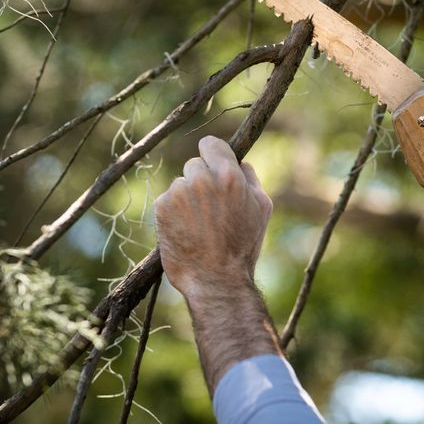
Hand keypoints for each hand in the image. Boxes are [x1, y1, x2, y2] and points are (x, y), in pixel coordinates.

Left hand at [155, 136, 272, 295]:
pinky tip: (186, 230)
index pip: (211, 144)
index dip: (213, 155)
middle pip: (195, 164)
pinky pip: (167, 200)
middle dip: (201, 180)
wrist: (215, 280)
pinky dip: (174, 212)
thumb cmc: (242, 246)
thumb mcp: (261, 209)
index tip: (212, 164)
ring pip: (181, 184)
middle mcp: (202, 179)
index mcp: (229, 176)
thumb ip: (251, 179)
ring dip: (187, 198)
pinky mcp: (161, 208)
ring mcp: (179, 193)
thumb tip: (240, 163)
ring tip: (199, 224)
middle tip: (211, 208)